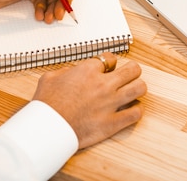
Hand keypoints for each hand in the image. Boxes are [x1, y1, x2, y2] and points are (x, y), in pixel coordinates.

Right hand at [32, 52, 146, 148]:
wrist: (47, 128)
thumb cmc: (46, 104)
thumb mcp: (50, 77)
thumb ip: (66, 71)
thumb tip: (72, 72)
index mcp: (88, 71)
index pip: (110, 58)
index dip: (110, 62)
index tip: (108, 67)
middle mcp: (103, 84)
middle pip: (133, 70)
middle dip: (132, 70)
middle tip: (128, 75)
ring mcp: (110, 104)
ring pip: (140, 88)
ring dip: (138, 87)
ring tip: (133, 90)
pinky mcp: (112, 123)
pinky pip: (135, 114)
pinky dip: (136, 110)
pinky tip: (132, 109)